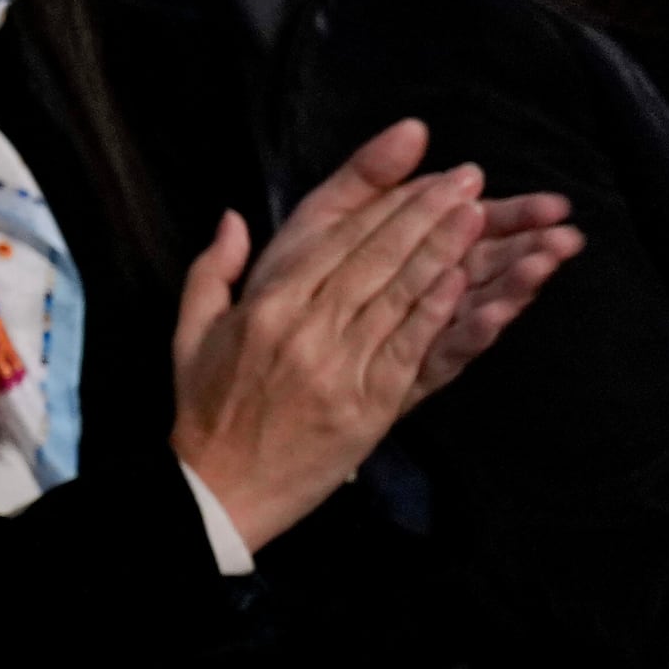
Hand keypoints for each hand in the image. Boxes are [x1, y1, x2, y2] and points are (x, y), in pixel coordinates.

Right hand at [168, 119, 534, 546]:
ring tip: (479, 215)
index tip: (424, 178)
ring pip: (398, 298)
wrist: (219, 490)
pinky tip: (463, 281)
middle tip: (466, 180)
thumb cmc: (206, 411)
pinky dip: (437, 312)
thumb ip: (212, 271)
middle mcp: (304, 332)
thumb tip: (233, 217)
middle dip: (425, 216)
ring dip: (443, 253)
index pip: (335, 243)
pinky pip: (409, 349)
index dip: (385, 206)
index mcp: (264, 309)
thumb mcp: (189, 335)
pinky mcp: (368, 406)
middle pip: (375, 261)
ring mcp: (339, 369)